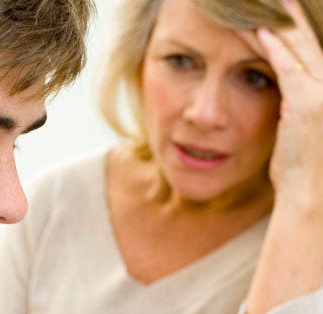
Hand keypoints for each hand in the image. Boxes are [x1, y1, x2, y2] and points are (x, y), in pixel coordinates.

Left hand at [239, 0, 322, 202]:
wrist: (311, 200)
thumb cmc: (305, 176)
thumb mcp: (301, 139)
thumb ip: (296, 114)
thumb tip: (284, 103)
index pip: (315, 57)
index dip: (300, 36)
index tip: (282, 20)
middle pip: (313, 46)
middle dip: (295, 21)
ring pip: (301, 50)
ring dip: (282, 26)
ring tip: (270, 4)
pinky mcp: (308, 104)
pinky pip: (288, 66)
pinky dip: (274, 48)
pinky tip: (260, 31)